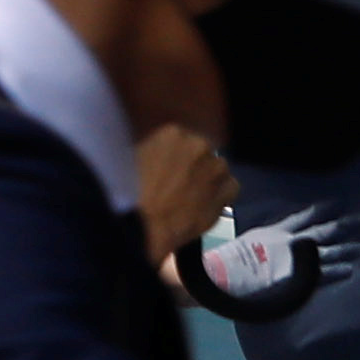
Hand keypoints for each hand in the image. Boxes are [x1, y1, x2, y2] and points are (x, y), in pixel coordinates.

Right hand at [139, 124, 236, 262]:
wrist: (145, 226)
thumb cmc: (129, 192)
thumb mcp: (132, 159)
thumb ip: (152, 151)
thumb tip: (159, 155)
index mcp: (173, 133)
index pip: (180, 138)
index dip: (174, 154)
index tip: (166, 166)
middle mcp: (200, 144)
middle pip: (202, 150)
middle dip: (193, 163)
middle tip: (178, 181)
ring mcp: (217, 167)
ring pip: (218, 168)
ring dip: (208, 178)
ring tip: (192, 195)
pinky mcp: (229, 190)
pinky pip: (230, 187)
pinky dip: (220, 194)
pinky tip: (204, 204)